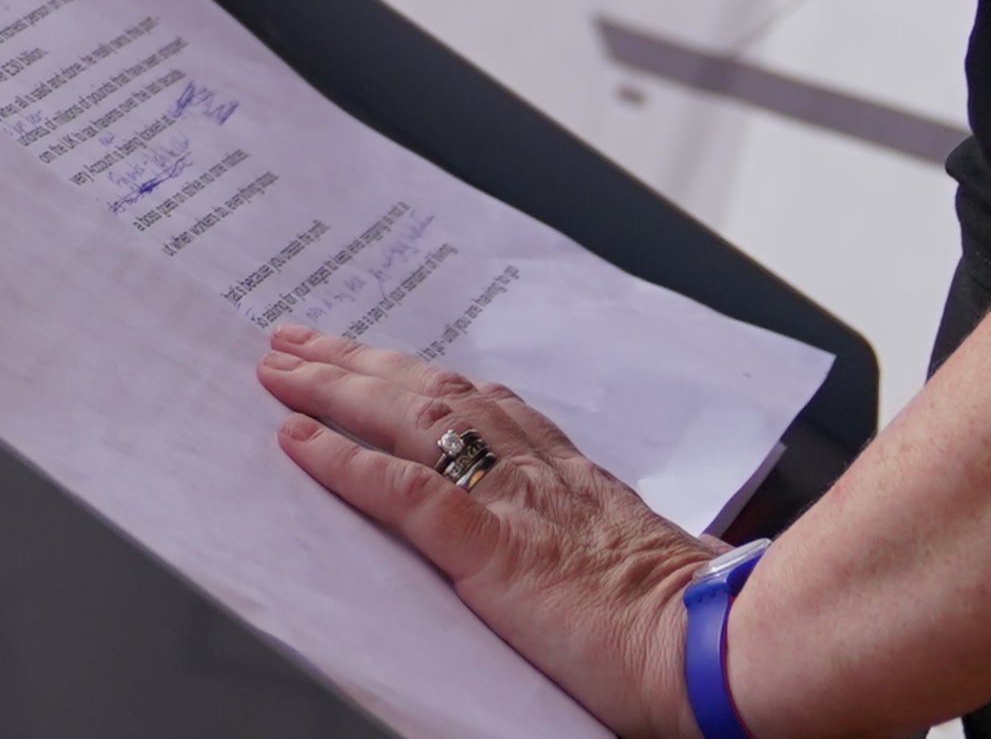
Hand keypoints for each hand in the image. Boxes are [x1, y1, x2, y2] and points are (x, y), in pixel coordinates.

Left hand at [262, 326, 715, 738]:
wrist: (709, 649)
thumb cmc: (684, 624)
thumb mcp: (633, 564)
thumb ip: (590, 538)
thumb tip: (574, 550)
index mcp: (571, 479)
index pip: (482, 405)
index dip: (420, 377)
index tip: (378, 359)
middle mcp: (536, 472)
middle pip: (433, 393)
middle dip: (361, 363)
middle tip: (297, 341)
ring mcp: (511, 503)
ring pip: (409, 419)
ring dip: (337, 389)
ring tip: (281, 370)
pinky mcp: (490, 548)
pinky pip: (403, 493)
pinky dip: (345, 462)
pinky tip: (299, 442)